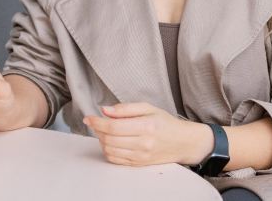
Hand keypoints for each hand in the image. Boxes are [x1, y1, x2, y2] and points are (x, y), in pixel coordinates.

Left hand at [81, 102, 212, 166]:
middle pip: (109, 139)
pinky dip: (108, 150)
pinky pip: (115, 159)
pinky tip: (111, 142)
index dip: (97, 122)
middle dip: (98, 130)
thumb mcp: (148, 108)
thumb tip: (105, 110)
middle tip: (97, 122)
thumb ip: (125, 108)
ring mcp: (140, 156)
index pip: (114, 126)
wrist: (182, 142)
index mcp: (146, 126)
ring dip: (102, 140)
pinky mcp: (138, 163)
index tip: (88, 118)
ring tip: (106, 131)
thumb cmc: (165, 123)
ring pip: (110, 150)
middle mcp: (143, 143)